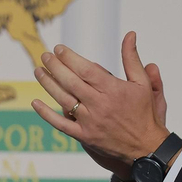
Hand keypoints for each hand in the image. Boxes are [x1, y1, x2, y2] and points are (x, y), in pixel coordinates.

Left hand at [30, 33, 169, 169]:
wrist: (147, 147)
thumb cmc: (144, 113)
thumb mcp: (143, 83)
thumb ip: (132, 58)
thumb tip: (130, 34)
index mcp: (113, 90)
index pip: (85, 69)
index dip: (70, 58)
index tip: (58, 49)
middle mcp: (99, 105)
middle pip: (71, 82)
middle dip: (55, 66)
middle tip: (44, 55)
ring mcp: (90, 121)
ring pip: (64, 99)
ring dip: (48, 84)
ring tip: (38, 71)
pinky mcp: (85, 136)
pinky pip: (61, 124)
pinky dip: (46, 114)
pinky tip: (35, 103)